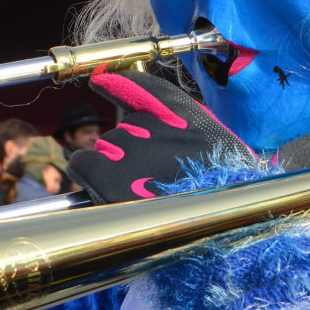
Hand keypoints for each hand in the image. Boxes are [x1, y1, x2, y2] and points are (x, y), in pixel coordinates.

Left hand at [67, 70, 309, 204]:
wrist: (223, 228)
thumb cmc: (225, 193)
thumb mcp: (215, 149)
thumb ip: (184, 133)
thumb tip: (148, 128)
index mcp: (183, 114)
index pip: (143, 86)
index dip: (118, 82)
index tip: (101, 80)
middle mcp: (152, 123)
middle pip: (122, 127)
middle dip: (126, 149)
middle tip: (146, 177)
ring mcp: (127, 149)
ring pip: (100, 147)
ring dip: (108, 164)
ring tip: (135, 191)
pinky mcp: (107, 178)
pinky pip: (84, 167)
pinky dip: (89, 177)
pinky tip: (108, 192)